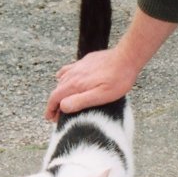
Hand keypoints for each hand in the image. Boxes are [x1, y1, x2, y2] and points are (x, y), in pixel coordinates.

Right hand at [45, 9, 177, 120]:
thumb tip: (63, 106)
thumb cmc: (117, 80)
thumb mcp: (101, 96)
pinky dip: (64, 77)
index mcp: (75, 84)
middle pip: (57, 89)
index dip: (50, 109)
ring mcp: (79, 66)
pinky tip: (68, 78)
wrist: (127, 58)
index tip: (50, 118)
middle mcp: (74, 74)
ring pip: (62, 79)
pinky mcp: (86, 61)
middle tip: (56, 114)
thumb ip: (80, 101)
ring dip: (59, 90)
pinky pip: (69, 69)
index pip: (55, 97)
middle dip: (54, 102)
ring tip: (62, 99)